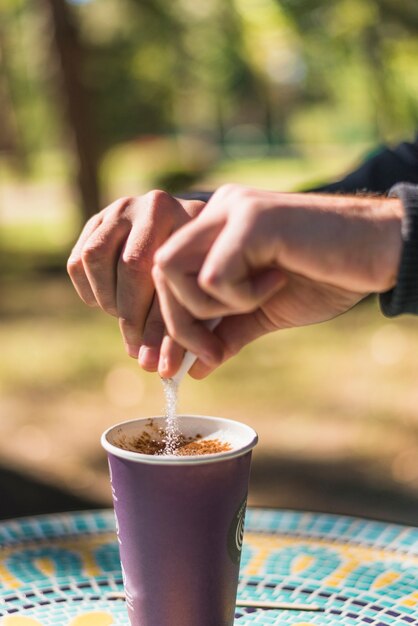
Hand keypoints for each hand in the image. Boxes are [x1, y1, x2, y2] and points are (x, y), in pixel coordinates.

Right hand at [67, 191, 204, 369]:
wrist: (188, 230)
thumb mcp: (197, 288)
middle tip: (136, 344)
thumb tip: (157, 368)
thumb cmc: (198, 266)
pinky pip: (77, 263)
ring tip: (126, 317)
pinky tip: (110, 302)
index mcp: (177, 215)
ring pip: (93, 259)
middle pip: (125, 266)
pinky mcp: (94, 224)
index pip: (153, 270)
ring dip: (106, 298)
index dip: (150, 319)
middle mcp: (142, 205)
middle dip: (130, 314)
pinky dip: (89, 291)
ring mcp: (114, 211)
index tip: (151, 355)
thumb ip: (180, 323)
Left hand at [153, 184, 402, 377]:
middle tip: (213, 353)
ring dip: (209, 307)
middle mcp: (217, 209)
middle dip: (177, 324)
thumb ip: (226, 332)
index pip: (166, 274)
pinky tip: (275, 280)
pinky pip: (213, 275)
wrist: (377, 253)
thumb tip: (193, 370)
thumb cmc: (325, 277)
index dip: (166, 322)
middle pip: (159, 270)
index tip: (178, 365)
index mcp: (216, 227)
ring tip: (256, 301)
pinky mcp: (251, 218)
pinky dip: (240, 295)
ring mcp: (232, 208)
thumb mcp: (264, 311)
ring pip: (173, 269)